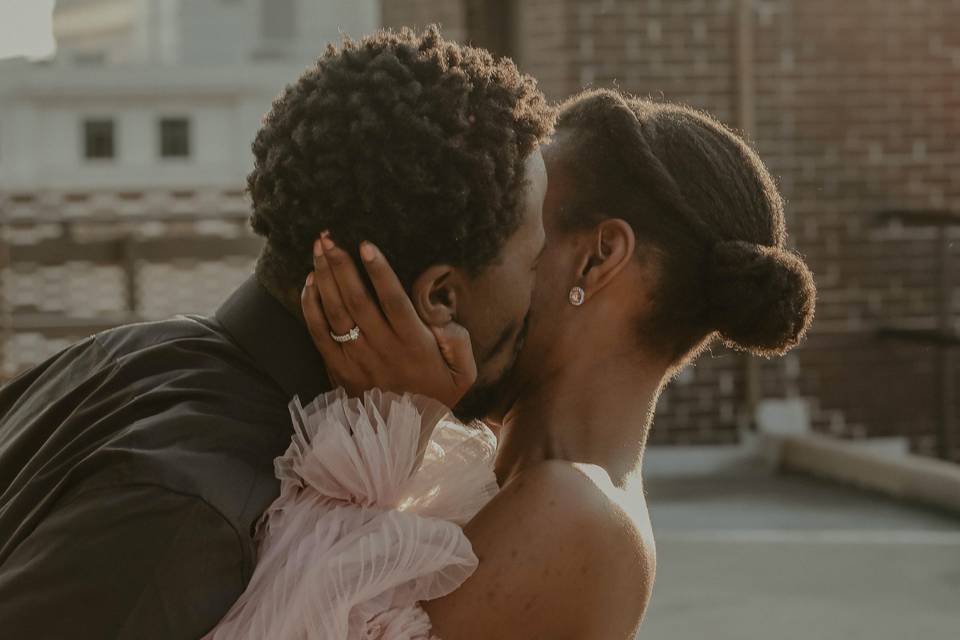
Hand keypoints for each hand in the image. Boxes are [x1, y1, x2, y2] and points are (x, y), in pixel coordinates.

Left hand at [301, 234, 476, 408]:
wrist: (404, 436)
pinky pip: (319, 334)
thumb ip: (457, 339)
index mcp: (414, 344)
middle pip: (358, 300)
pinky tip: (309, 283)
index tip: (366, 244)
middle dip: (341, 265)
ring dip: (325, 278)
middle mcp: (382, 349)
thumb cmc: (436, 395)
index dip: (379, 272)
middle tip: (329, 237)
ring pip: (336, 312)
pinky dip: (311, 307)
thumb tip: (439, 315)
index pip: (393, 300)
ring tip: (318, 249)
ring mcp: (356, 359)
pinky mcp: (338, 369)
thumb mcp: (463, 372)